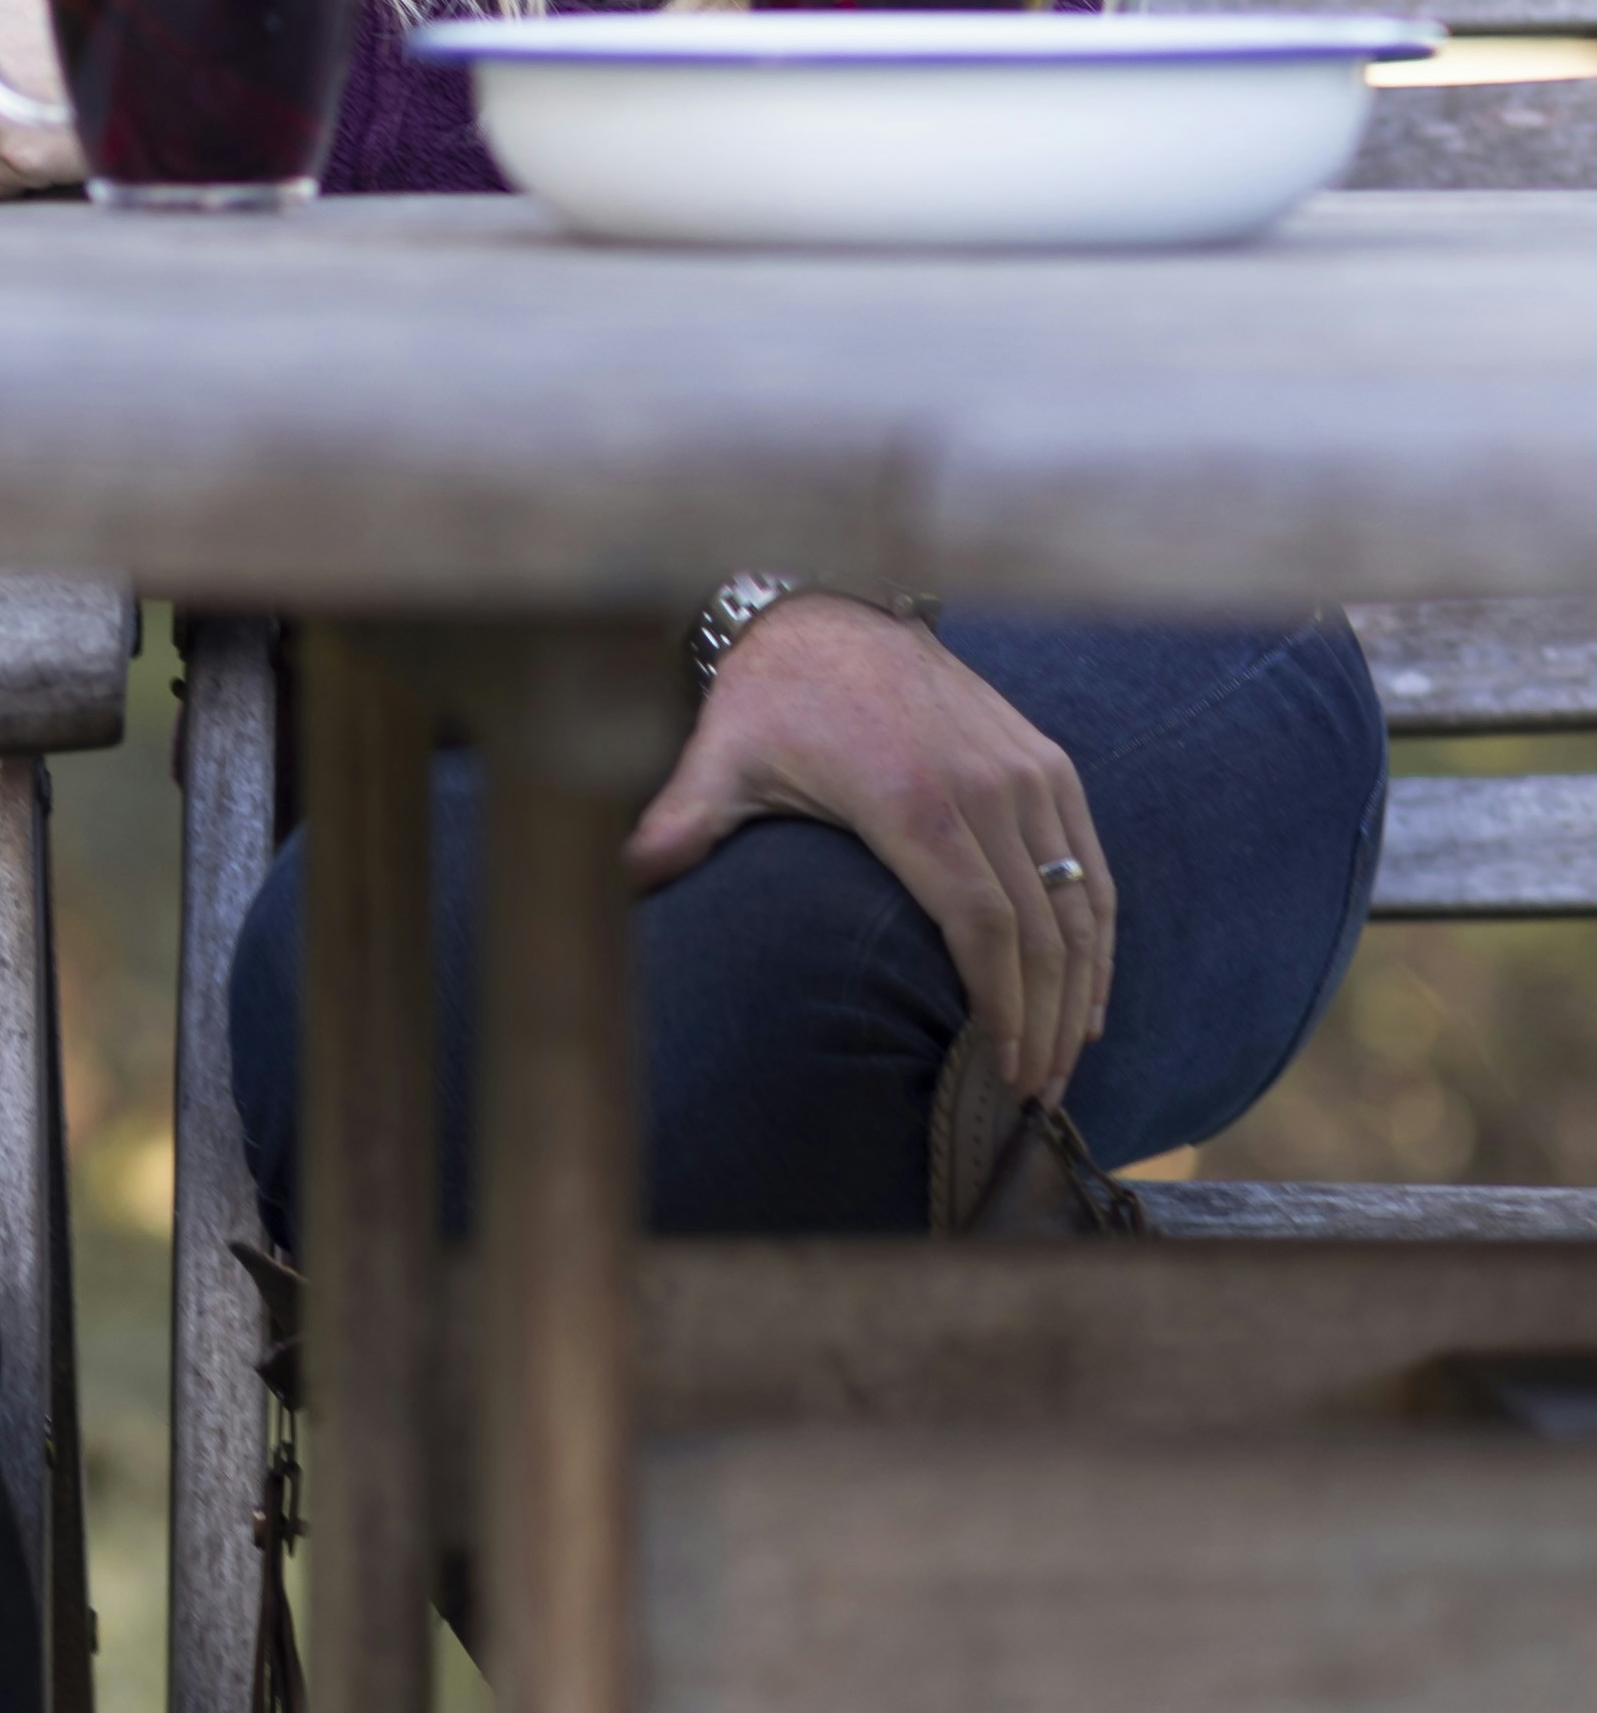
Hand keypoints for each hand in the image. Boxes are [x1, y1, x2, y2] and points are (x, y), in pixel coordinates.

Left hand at [625, 596, 1113, 1111]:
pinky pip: (1091, 864)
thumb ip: (678, 828)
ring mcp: (1025, 772)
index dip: (1003, 1011)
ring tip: (1062, 1067)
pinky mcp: (1047, 763)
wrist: (829, 613)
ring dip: (1079, 994)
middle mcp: (985, 787)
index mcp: (912, 800)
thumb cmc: (770, 701)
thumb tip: (615, 881)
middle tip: (1033, 1099)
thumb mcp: (719, 763)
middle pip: (1040, 932)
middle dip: (1043, 1026)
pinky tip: (1087, 995)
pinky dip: (1097, 937)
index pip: (982, 927)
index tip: (1002, 1077)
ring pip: (1078, 904)